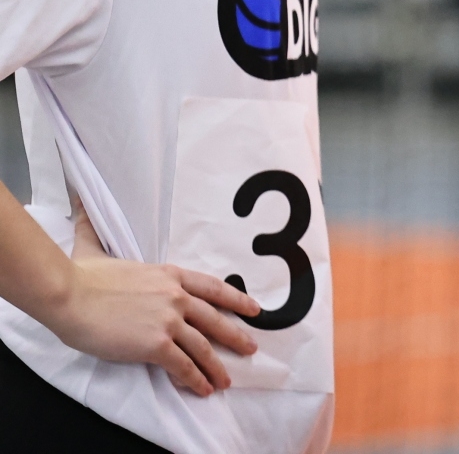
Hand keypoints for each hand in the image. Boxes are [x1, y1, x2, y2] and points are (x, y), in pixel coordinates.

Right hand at [41, 199, 260, 395]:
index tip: (254, 309)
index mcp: (170, 275)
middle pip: (215, 318)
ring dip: (216, 367)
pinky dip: (195, 379)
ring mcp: (168, 320)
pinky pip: (182, 365)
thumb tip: (81, 207)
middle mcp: (176, 296)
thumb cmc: (81, 275)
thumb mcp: (97, 247)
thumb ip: (97, 231)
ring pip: (203, 347)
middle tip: (250, 349)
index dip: (236, 299)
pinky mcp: (155, 344)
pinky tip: (202, 388)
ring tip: (226, 381)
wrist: (68, 294)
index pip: (213, 287)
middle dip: (236, 336)